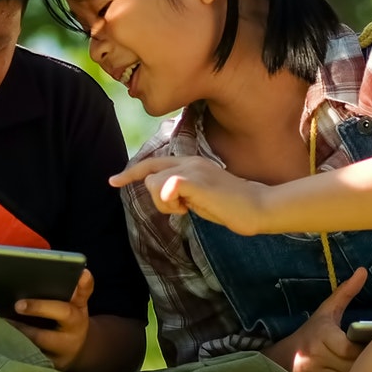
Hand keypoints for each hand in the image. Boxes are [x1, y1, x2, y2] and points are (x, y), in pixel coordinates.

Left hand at [11, 270, 94, 371]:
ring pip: (29, 352)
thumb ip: (81, 289)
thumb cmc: (72, 321)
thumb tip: (84, 272)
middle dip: (19, 328)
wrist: (77, 351)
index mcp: (75, 322)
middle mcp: (66, 343)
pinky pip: (23, 361)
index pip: (62, 313)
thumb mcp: (80, 305)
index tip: (18, 305)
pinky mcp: (42, 369)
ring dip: (11, 341)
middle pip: (40, 338)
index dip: (40, 308)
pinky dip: (11, 351)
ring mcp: (53, 359)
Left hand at [111, 155, 273, 234]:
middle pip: (149, 172)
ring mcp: (192, 170)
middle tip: (163, 202)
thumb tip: (167, 198)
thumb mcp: (201, 198)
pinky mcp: (195, 181)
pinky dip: (169, 199)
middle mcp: (189, 162)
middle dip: (149, 191)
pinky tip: (187, 208)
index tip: (113, 181)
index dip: (132, 172)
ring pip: (154, 184)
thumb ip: (182, 194)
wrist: (258, 206)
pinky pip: (166, 187)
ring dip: (165, 204)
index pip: (154, 164)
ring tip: (189, 209)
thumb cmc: (232, 207)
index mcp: (191, 164)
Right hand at [263, 268, 365, 371]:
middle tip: (370, 358)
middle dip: (362, 363)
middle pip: (352, 366)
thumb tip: (364, 271)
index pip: (351, 350)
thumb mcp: (326, 312)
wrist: (283, 357)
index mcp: (322, 336)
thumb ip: (345, 293)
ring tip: (359, 368)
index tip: (369, 346)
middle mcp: (316, 357)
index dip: (363, 349)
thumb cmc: (310, 333)